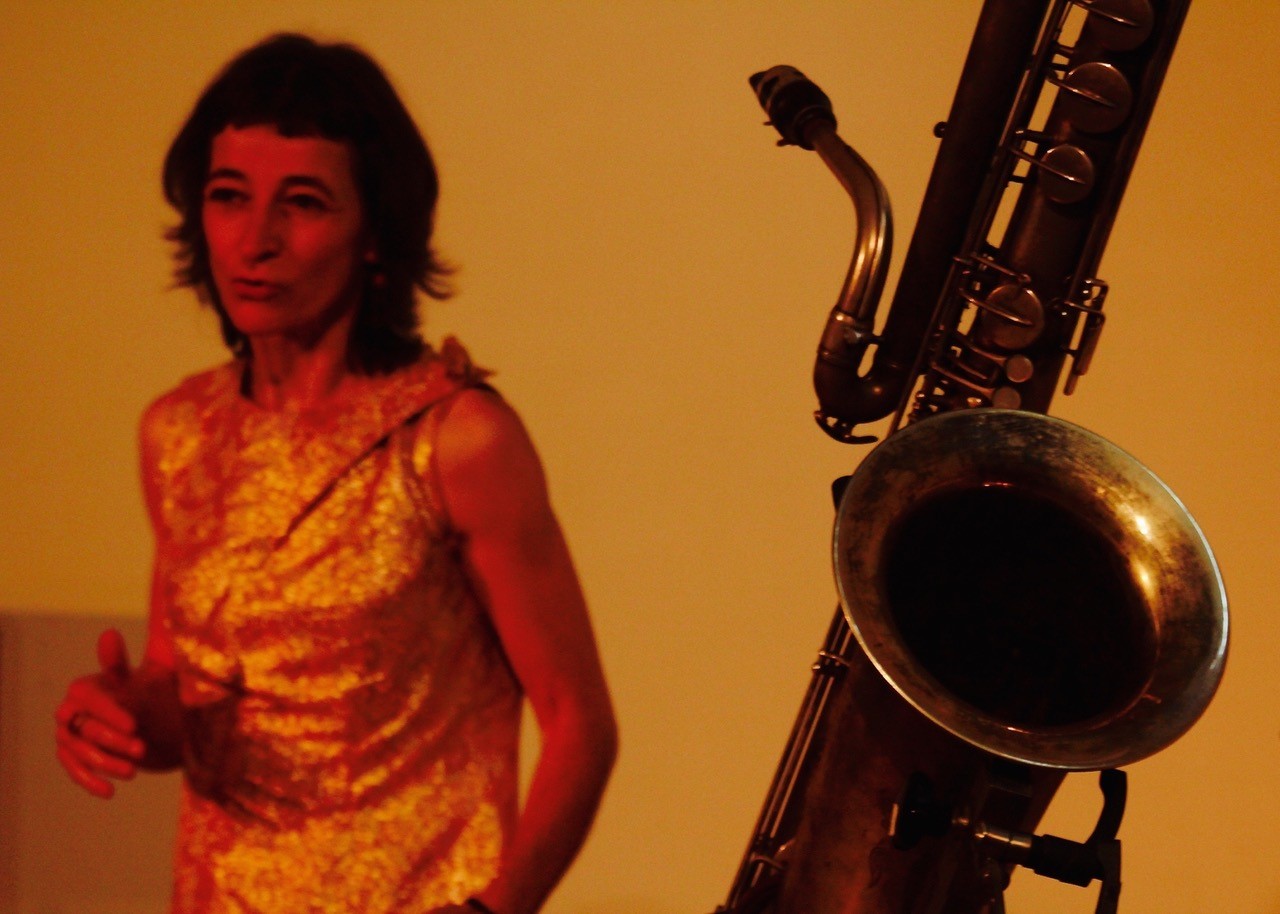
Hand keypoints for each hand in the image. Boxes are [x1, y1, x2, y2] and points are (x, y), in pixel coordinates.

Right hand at [54, 629, 147, 797]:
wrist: (165, 722)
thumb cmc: (157, 692)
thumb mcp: (152, 673)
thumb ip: (129, 659)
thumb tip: (108, 633)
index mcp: (90, 685)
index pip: (86, 697)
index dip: (108, 712)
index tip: (135, 725)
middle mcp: (74, 709)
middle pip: (80, 727)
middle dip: (110, 740)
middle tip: (141, 749)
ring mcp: (72, 735)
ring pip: (77, 751)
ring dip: (104, 762)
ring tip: (133, 770)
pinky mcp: (77, 756)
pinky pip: (74, 770)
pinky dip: (90, 781)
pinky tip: (109, 791)